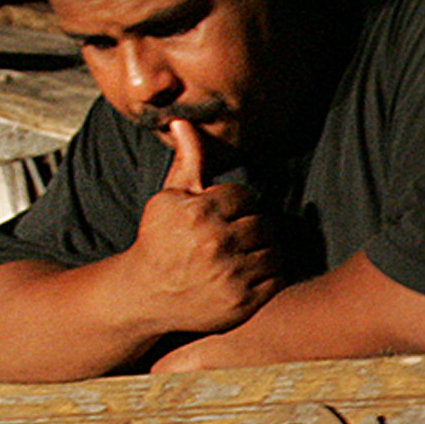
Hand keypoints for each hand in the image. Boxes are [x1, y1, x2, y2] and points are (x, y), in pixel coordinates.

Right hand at [121, 121, 279, 334]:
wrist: (146, 295)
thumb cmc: (160, 240)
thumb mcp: (168, 199)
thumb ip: (187, 161)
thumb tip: (182, 121)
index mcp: (200, 214)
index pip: (245, 197)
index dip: (236, 205)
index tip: (222, 217)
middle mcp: (217, 244)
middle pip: (263, 223)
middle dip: (250, 227)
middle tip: (232, 237)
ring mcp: (232, 276)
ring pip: (274, 249)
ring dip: (263, 250)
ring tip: (241, 254)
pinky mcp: (244, 302)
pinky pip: (278, 278)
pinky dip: (270, 274)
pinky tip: (248, 273)